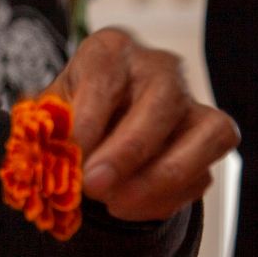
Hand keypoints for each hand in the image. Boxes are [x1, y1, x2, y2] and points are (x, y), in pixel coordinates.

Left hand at [40, 28, 238, 222]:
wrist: (99, 129)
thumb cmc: (71, 114)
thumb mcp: (48, 115)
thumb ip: (48, 132)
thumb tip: (47, 159)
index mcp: (110, 49)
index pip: (105, 73)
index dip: (88, 116)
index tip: (71, 152)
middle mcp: (159, 67)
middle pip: (162, 99)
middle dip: (128, 150)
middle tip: (94, 186)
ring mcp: (192, 102)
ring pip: (205, 134)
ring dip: (157, 179)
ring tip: (113, 204)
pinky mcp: (211, 139)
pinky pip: (202, 173)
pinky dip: (165, 199)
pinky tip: (127, 207)